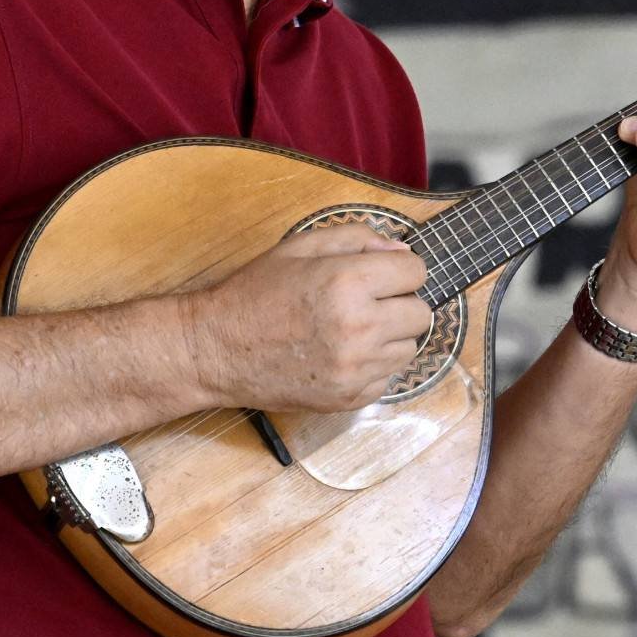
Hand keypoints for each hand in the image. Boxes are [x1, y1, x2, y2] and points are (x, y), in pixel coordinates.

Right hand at [185, 224, 433, 411]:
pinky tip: (340, 355)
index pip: (416, 272)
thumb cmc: (255, 293)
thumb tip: (402, 251)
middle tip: (367, 303)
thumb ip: (357, 239)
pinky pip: (387, 378)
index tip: (381, 275)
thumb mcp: (301, 247)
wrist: (215, 349)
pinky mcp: (349, 397)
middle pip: (421, 313)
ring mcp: (355, 368)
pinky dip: (372, 367)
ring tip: (350, 330)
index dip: (400, 270)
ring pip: (409, 348)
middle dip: (399, 303)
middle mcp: (358, 327)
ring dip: (389, 337)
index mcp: (348, 282)